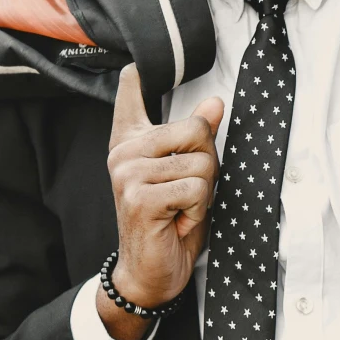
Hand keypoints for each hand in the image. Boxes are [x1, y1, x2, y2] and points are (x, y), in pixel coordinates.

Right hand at [101, 65, 223, 339]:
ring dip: (203, 194)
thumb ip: (197, 139)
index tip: (132, 67)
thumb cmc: (171, 223)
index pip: (130, 100)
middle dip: (208, 166)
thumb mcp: (190, 175)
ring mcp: (128, 173)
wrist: (151, 272)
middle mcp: (124, 152)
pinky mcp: (139, 196)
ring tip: (181, 209)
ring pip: (202, 163)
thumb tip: (215, 103)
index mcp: (132, 143)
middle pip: (197, 131)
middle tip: (187, 193)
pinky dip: (198, 210)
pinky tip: (177, 222)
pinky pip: (196, 188)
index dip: (134, 81)